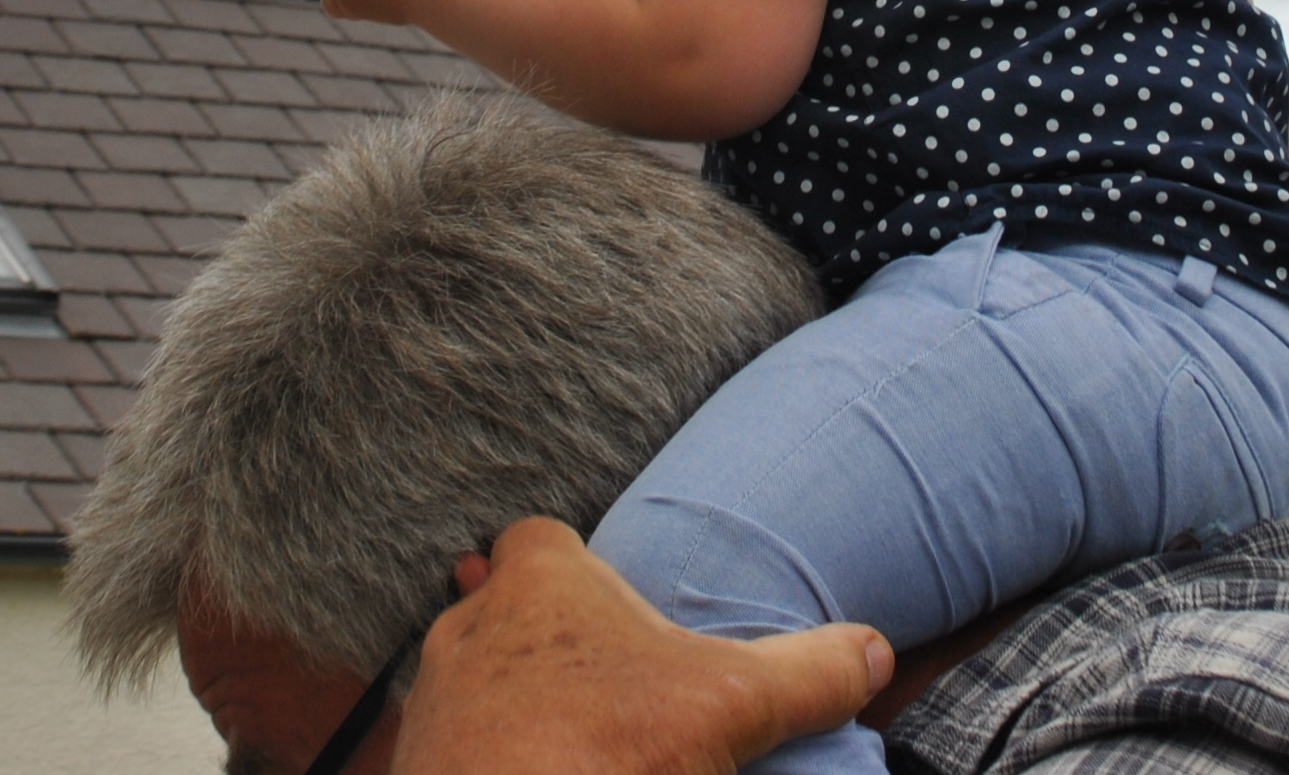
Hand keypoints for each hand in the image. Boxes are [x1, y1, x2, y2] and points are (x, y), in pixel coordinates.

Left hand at [397, 519, 890, 774]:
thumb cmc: (606, 750)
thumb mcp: (732, 705)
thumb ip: (806, 672)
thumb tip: (872, 652)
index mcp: (540, 580)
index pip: (541, 536)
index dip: (577, 566)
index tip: (613, 602)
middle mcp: (471, 625)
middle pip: (506, 610)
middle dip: (547, 644)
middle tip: (603, 687)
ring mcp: (433, 698)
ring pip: (472, 680)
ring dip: (510, 704)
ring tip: (567, 743)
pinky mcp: (416, 762)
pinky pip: (449, 744)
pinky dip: (483, 757)